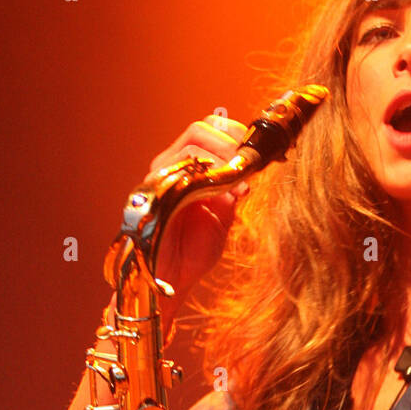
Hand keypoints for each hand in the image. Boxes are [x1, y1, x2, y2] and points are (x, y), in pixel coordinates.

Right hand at [148, 114, 251, 307]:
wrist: (171, 280)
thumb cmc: (192, 252)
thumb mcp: (221, 217)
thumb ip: (230, 191)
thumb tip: (246, 170)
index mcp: (184, 169)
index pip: (206, 131)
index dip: (233, 134)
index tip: (254, 152)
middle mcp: (169, 167)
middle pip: (200, 130)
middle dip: (231, 143)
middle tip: (247, 165)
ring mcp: (161, 176)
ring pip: (193, 144)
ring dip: (224, 158)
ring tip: (238, 181)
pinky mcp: (156, 191)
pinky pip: (183, 167)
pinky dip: (211, 174)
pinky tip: (227, 191)